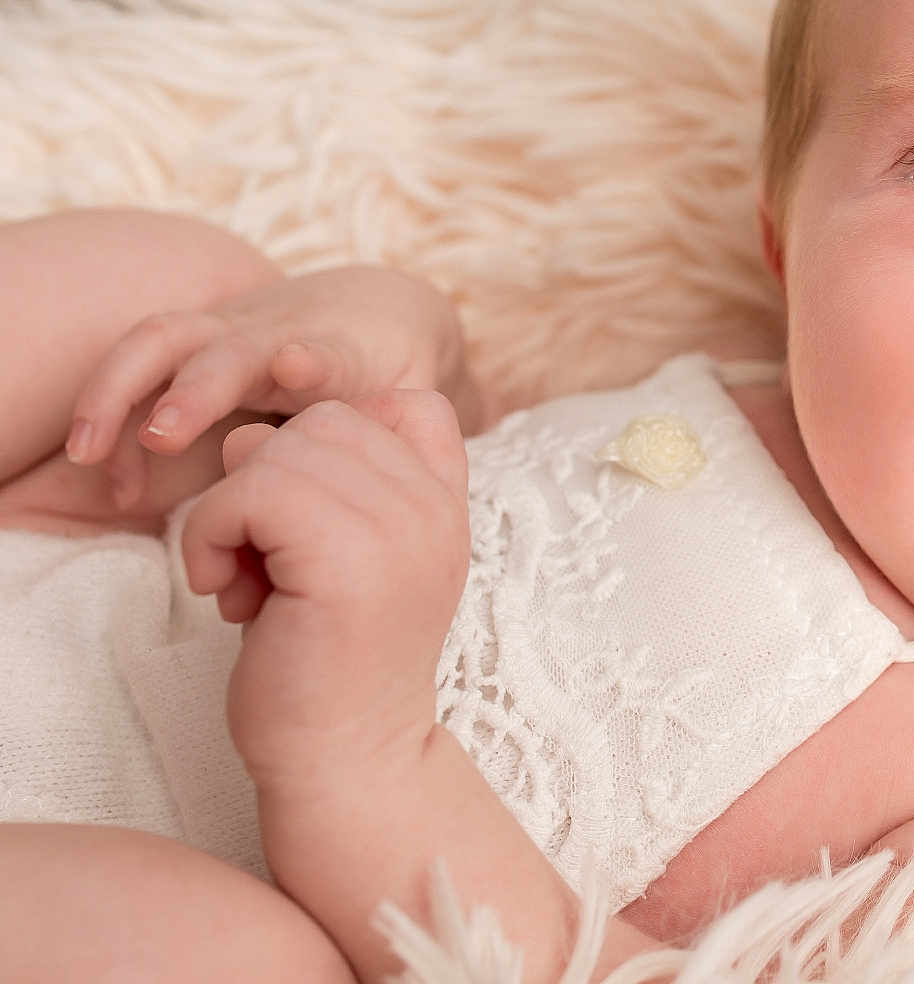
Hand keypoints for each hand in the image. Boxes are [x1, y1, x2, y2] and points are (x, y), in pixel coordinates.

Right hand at [65, 265, 480, 509]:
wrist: (386, 306)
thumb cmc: (400, 368)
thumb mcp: (418, 400)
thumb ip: (414, 433)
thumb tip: (423, 468)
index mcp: (339, 351)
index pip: (322, 348)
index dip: (310, 358)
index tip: (298, 368)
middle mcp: (275, 334)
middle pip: (225, 346)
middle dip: (192, 387)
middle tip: (162, 436)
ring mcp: (228, 335)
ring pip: (160, 342)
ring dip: (119, 394)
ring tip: (90, 457)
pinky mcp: (195, 350)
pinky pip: (142, 374)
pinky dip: (119, 425)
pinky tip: (118, 491)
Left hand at [178, 390, 469, 789]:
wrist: (345, 763)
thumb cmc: (328, 666)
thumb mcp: (351, 559)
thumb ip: (328, 488)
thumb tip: (249, 436)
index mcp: (447, 507)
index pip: (410, 405)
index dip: (341, 445)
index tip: (316, 523)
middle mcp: (436, 509)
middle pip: (326, 420)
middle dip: (271, 480)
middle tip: (268, 560)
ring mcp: (401, 530)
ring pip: (279, 451)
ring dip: (233, 511)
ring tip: (247, 579)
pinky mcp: (346, 559)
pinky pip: (247, 493)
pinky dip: (211, 536)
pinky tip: (228, 594)